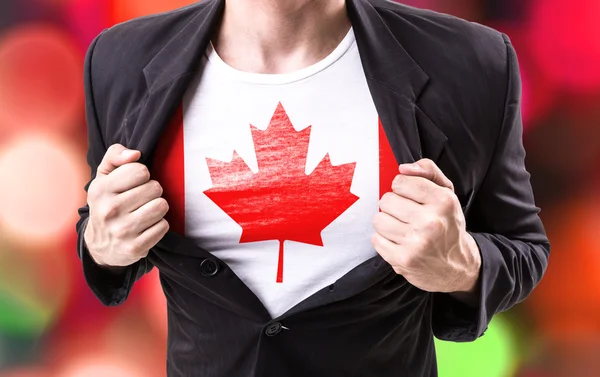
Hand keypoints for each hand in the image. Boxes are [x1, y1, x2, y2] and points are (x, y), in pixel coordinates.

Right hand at [84, 143, 169, 267]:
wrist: (99, 245)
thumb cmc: (107, 202)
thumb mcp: (104, 176)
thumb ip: (115, 155)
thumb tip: (135, 154)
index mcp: (101, 189)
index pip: (140, 171)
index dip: (143, 174)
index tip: (135, 182)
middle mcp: (109, 210)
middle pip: (155, 188)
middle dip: (152, 191)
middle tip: (141, 199)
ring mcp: (122, 230)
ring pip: (161, 206)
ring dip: (158, 207)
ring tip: (146, 210)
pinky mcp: (135, 247)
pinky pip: (163, 226)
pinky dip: (159, 225)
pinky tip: (146, 226)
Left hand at [370, 159, 480, 293]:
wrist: (457, 267)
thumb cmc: (447, 225)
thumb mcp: (447, 194)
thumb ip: (428, 172)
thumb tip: (403, 168)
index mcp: (443, 201)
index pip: (401, 182)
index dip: (401, 188)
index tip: (410, 197)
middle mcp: (430, 222)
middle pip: (386, 200)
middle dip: (393, 206)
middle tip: (406, 215)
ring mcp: (416, 242)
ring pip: (378, 219)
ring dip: (386, 223)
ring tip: (401, 228)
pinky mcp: (402, 259)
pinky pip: (376, 239)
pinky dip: (384, 240)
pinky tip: (399, 242)